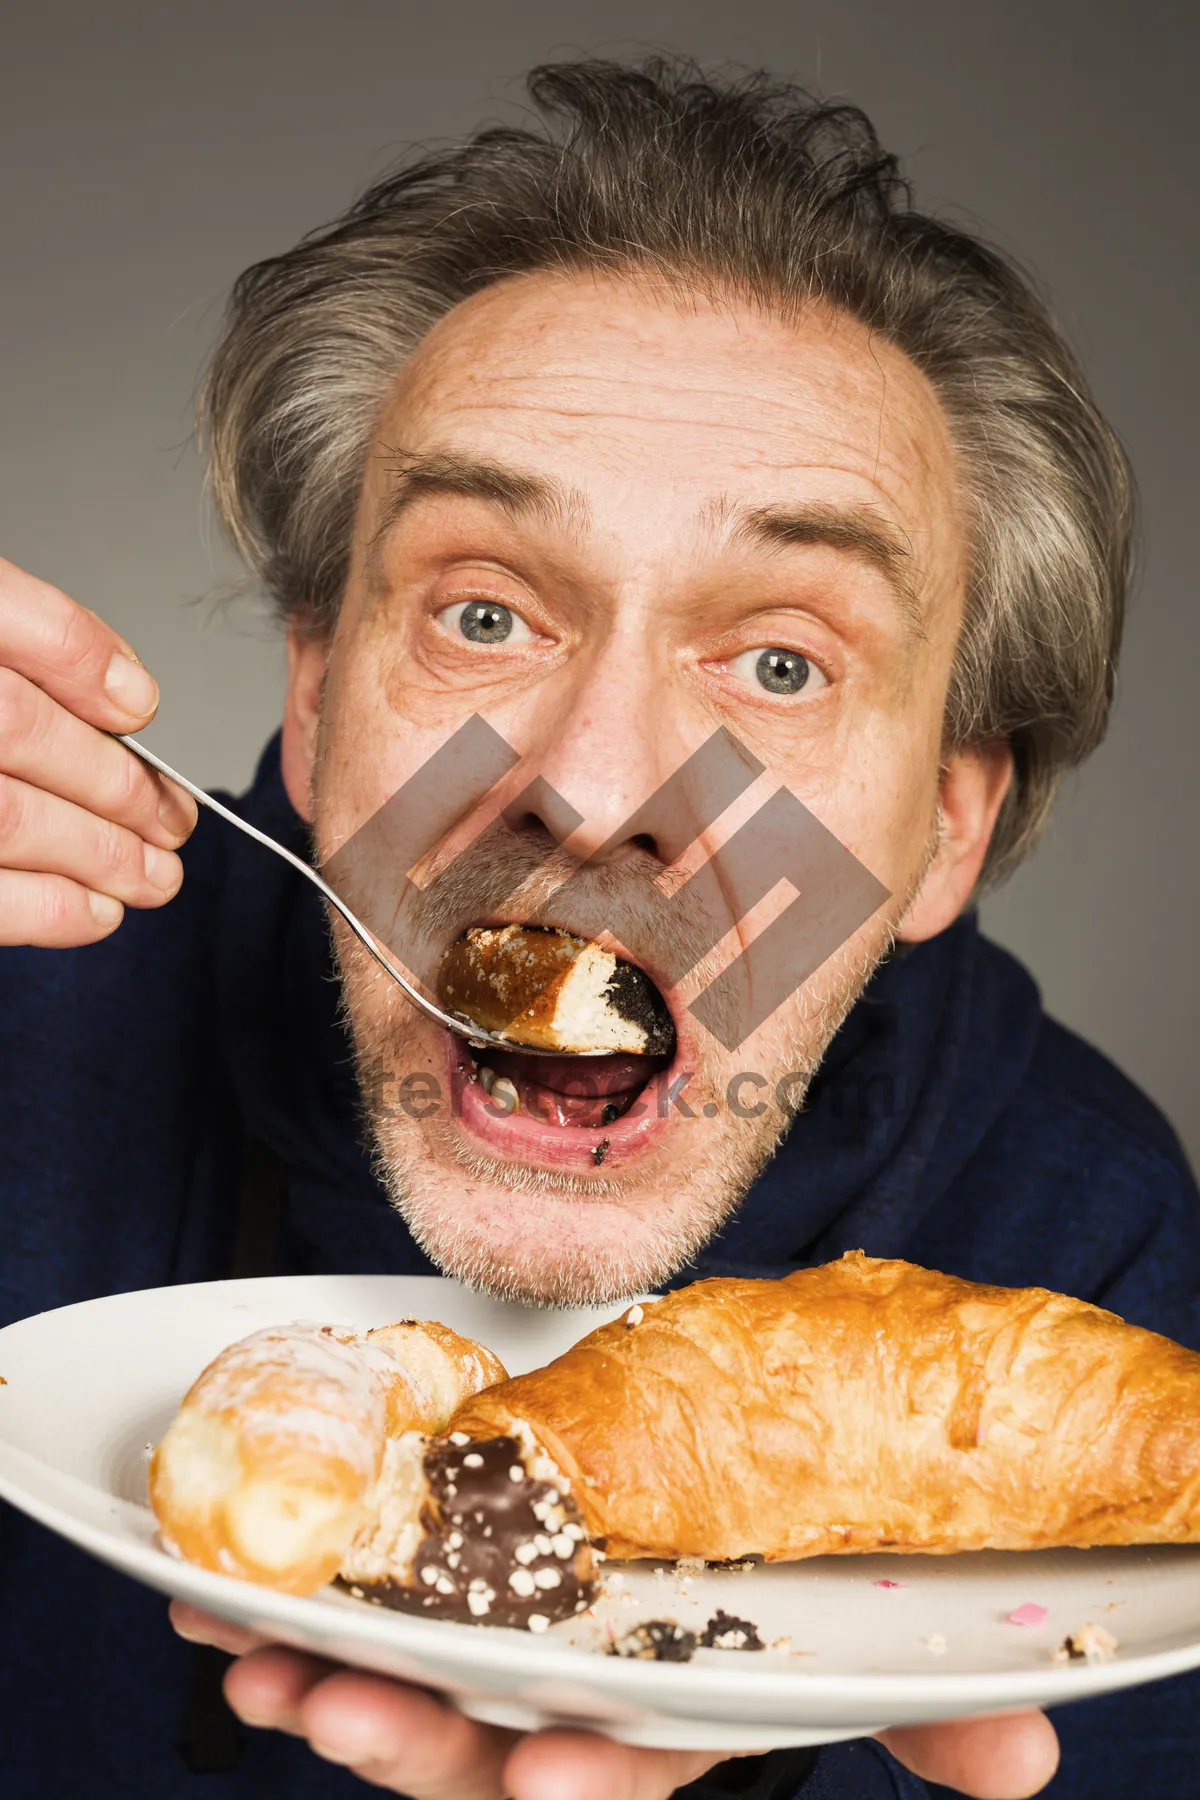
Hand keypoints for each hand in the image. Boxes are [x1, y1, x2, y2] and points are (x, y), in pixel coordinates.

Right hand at [0, 557, 196, 943]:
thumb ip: (20, 634)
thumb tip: (125, 690)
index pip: (5, 619)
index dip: (82, 661)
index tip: (138, 705)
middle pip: (15, 727)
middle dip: (115, 781)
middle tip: (172, 816)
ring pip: (6, 816)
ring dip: (98, 853)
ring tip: (153, 874)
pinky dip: (44, 909)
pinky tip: (94, 913)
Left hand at [172, 1604, 1059, 1798]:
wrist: (707, 1472)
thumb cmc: (779, 1563)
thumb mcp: (859, 1629)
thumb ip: (928, 1697)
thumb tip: (1032, 1752)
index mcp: (660, 1716)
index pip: (630, 1770)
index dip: (593, 1784)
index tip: (554, 1778)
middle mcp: (559, 1703)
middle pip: (480, 1750)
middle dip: (409, 1742)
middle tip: (340, 1708)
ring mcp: (482, 1654)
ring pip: (397, 1698)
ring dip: (317, 1687)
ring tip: (252, 1665)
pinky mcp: (423, 1588)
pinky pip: (345, 1621)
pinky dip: (280, 1617)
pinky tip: (214, 1602)